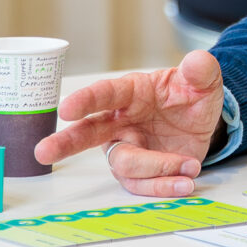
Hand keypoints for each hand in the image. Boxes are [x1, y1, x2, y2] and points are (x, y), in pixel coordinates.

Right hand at [38, 50, 224, 195]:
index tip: (66, 109)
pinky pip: (140, 184)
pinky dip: (162, 186)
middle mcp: (121, 121)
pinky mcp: (138, 171)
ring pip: (124, 165)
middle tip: (43, 153)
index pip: (104, 94)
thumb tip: (198, 60)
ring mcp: (127, 147)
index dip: (85, 101)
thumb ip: (200, 71)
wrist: (204, 122)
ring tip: (188, 168)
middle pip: (86, 133)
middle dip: (65, 143)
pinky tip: (184, 183)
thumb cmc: (192, 96)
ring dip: (156, 169)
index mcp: (132, 92)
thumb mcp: (203, 82)